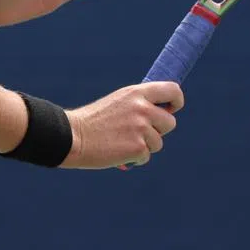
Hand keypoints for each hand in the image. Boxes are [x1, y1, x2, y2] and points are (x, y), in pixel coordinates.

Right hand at [60, 82, 183, 169]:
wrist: (73, 136)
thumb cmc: (94, 121)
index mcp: (136, 93)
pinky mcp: (139, 147)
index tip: (171, 110)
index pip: (173, 90)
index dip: (176, 102)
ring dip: (144, 146)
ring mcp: (141, 128)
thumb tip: (163, 113)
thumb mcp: (118, 102)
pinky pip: (147, 156)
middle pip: (170, 122)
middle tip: (137, 133)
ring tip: (121, 142)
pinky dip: (135, 159)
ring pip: (158, 142)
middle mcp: (142, 108)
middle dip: (158, 131)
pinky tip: (118, 152)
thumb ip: (140, 104)